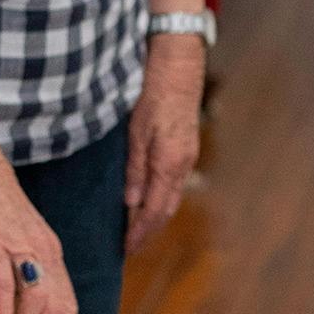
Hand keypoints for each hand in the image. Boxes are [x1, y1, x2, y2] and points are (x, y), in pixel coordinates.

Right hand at [0, 149, 83, 313]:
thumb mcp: (20, 237)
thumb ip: (26, 265)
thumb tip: (22, 298)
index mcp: (51, 250)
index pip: (68, 298)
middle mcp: (43, 251)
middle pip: (57, 305)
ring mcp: (21, 248)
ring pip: (37, 300)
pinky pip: (5, 285)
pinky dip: (5, 311)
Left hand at [125, 34, 203, 252]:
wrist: (178, 64)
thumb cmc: (153, 92)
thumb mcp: (136, 131)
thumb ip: (134, 168)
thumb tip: (130, 203)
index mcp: (169, 164)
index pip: (154, 211)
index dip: (139, 233)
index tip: (126, 249)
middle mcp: (182, 165)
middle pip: (165, 210)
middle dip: (148, 231)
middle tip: (129, 247)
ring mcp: (187, 157)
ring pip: (171, 198)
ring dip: (154, 217)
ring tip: (135, 230)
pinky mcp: (185, 148)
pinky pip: (173, 184)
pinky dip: (160, 199)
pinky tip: (147, 199)